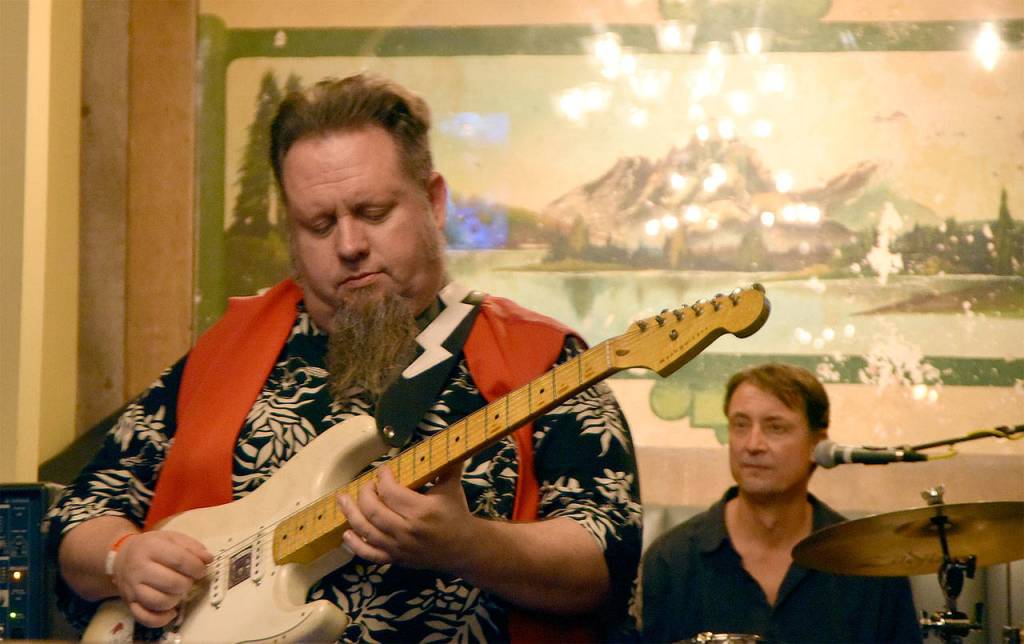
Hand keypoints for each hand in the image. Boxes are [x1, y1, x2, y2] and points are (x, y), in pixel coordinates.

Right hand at [111, 531, 211, 627]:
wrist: (122, 558)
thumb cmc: (152, 547)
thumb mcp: (172, 538)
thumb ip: (193, 547)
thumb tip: (208, 559)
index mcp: (151, 548)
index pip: (179, 560)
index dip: (196, 567)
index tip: (201, 570)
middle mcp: (139, 569)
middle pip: (171, 583)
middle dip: (187, 583)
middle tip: (188, 579)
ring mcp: (132, 588)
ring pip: (159, 602)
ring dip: (176, 599)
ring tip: (178, 591)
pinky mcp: (129, 604)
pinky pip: (145, 618)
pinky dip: (162, 618)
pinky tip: (171, 611)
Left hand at [337, 463, 474, 571]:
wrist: (465, 548)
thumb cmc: (457, 514)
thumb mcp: (452, 487)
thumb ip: (446, 464)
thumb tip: (444, 438)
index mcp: (421, 510)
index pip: (390, 491)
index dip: (382, 478)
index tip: (383, 470)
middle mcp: (407, 530)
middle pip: (373, 510)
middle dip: (364, 494)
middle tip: (367, 485)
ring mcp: (399, 547)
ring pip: (366, 531)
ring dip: (351, 514)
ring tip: (343, 500)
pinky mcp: (395, 559)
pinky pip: (369, 555)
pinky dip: (355, 545)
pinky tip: (346, 533)